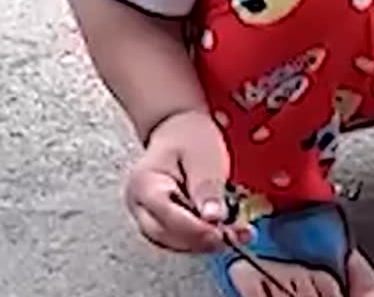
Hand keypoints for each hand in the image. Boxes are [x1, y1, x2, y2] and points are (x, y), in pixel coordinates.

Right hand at [124, 110, 251, 252]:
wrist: (179, 129)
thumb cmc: (189, 137)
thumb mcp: (203, 155)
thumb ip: (207, 186)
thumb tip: (212, 217)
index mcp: (144, 183)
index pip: (165, 214)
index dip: (194, 228)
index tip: (220, 232)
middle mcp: (139, 205)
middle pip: (166, 235)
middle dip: (200, 240)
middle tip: (231, 235)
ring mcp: (147, 215)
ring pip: (173, 242)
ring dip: (204, 243)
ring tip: (234, 234)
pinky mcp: (161, 222)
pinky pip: (179, 238)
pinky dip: (202, 238)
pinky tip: (224, 232)